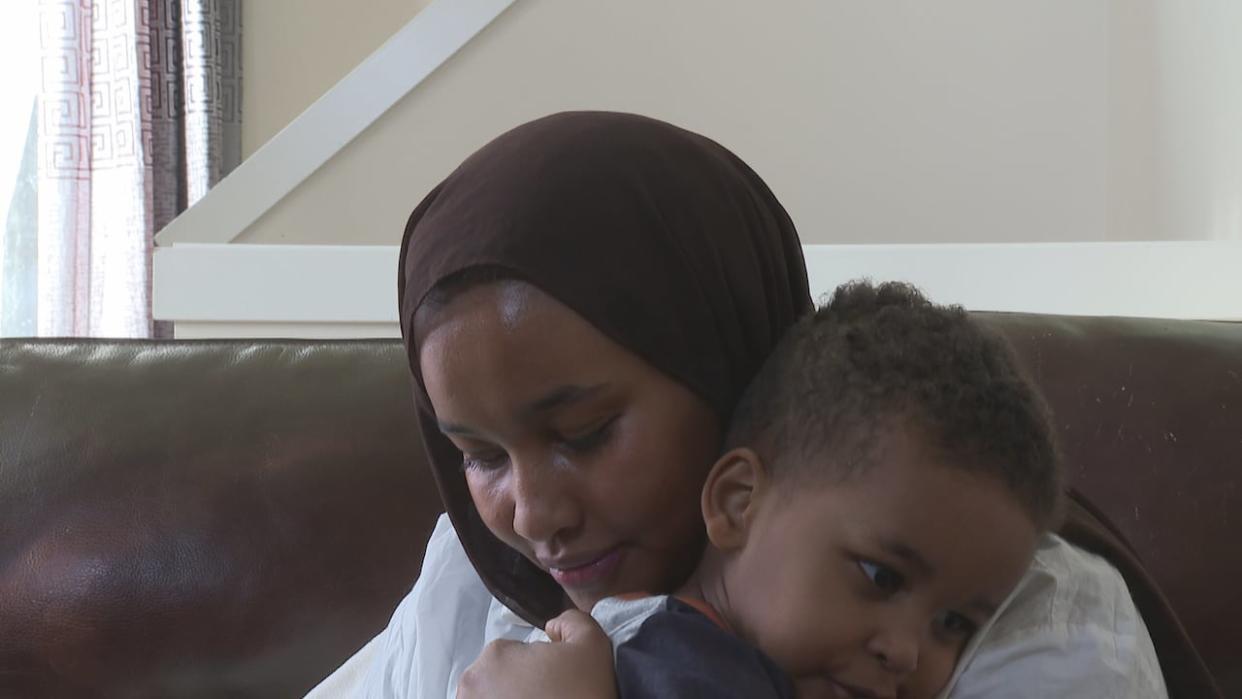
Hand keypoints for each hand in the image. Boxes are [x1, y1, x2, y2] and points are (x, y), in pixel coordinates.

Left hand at [457, 609, 616, 698]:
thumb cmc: (583, 694)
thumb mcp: (593, 644)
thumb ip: (570, 621)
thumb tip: (553, 627)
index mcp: (496, 654)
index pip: (514, 654)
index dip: (537, 668)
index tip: (552, 684)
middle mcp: (472, 683)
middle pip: (498, 677)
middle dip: (519, 686)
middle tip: (546, 698)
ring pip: (491, 696)